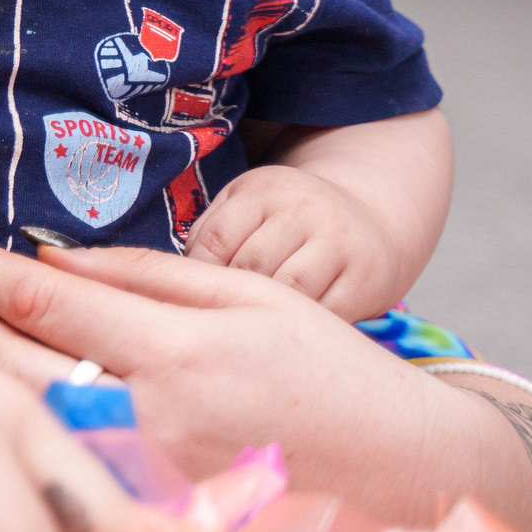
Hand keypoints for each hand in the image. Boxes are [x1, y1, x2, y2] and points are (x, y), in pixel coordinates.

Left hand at [0, 243, 531, 531]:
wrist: (404, 474)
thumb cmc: (325, 369)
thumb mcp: (246, 294)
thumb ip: (139, 275)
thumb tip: (47, 256)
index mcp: (180, 353)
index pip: (48, 306)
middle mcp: (155, 422)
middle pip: (14, 370)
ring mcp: (149, 483)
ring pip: (26, 426)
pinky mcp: (151, 525)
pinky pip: (64, 475)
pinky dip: (30, 439)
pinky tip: (20, 412)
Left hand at [183, 164, 405, 319]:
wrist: (368, 216)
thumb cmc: (287, 221)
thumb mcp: (246, 207)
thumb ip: (209, 234)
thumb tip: (163, 277)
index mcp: (263, 191)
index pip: (216, 240)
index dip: (196, 278)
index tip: (185, 303)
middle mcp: (304, 210)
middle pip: (251, 268)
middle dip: (228, 302)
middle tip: (213, 327)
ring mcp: (340, 242)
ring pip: (291, 291)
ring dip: (265, 318)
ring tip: (246, 338)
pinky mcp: (368, 276)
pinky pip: (328, 313)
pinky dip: (304, 331)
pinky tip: (287, 340)